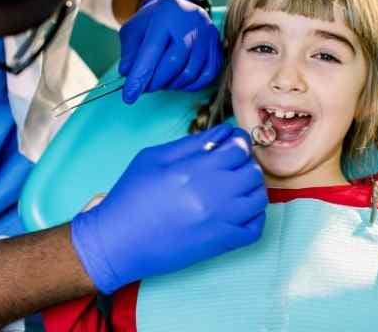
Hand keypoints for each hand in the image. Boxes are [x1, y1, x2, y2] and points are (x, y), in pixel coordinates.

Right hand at [70, 124, 267, 293]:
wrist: (118, 242)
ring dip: (252, 187)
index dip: (239, 141)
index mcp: (195, 170)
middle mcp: (214, 195)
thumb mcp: (154, 157)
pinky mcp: (220, 243)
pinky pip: (255, 229)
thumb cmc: (131, 195)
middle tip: (233, 162)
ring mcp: (220, 221)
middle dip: (246, 162)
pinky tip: (240, 209)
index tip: (233, 142)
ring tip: (237, 185)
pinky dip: (255, 216)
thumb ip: (191, 143)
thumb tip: (222, 133)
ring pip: (259, 198)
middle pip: (252, 171)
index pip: (239, 148)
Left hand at [119, 0, 221, 102]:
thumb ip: (130, 51)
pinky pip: (207, 75)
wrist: (180, 9)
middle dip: (156, 81)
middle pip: (174, 63)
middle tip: (146, 88)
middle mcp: (190, 23)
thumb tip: (128, 73)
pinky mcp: (217, 46)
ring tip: (161, 82)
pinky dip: (191, 85)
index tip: (129, 96)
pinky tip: (179, 82)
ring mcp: (207, 35)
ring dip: (172, 84)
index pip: (152, 50)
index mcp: (166, 14)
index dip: (140, 75)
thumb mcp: (134, 29)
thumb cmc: (154, 21)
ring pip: (190, 72)